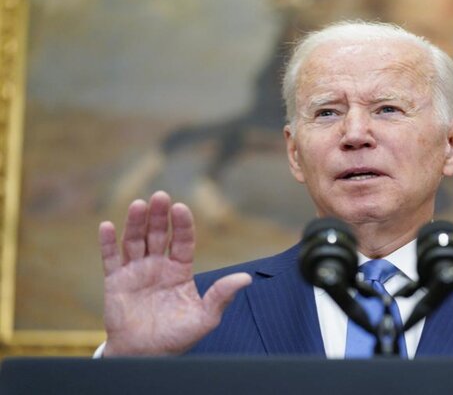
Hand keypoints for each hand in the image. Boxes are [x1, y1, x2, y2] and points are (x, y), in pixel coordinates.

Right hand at [98, 191, 250, 355]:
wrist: (146, 355)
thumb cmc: (177, 337)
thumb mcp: (205, 318)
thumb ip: (221, 295)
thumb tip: (247, 279)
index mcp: (179, 270)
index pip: (182, 241)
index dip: (182, 225)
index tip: (181, 208)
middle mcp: (158, 266)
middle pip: (158, 234)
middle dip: (159, 216)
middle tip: (160, 196)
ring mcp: (136, 272)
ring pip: (134, 241)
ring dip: (135, 222)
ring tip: (139, 204)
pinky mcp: (116, 282)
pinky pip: (110, 259)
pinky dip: (107, 242)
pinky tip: (107, 226)